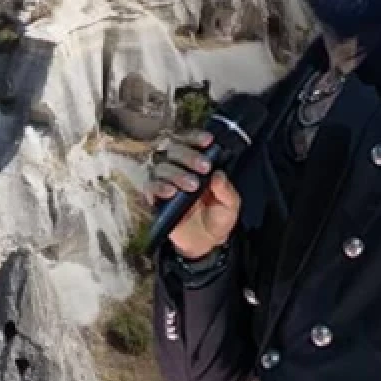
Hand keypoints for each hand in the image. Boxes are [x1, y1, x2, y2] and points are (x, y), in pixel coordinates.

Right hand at [144, 130, 241, 259]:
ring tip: (192, 186)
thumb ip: (226, 189)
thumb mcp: (230, 205)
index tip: (207, 141)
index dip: (195, 137)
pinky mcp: (155, 199)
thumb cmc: (217, 219)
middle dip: (189, 155)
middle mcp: (179, 169)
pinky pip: (150, 187)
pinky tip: (171, 192)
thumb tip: (217, 174)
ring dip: (177, 173)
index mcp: (197, 165)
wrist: (205, 243)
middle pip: (173, 149)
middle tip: (204, 167)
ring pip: (162, 166)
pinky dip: (159, 187)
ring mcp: (165, 183)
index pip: (190, 142)